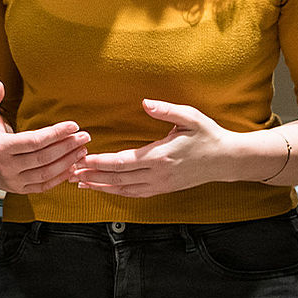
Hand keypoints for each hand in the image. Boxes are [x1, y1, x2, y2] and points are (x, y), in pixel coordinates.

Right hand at [0, 81, 89, 192]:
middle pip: (43, 158)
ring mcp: (14, 181)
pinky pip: (44, 186)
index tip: (73, 125)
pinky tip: (73, 165)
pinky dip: (61, 177)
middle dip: (67, 147)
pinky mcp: (20, 190)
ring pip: (46, 173)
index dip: (55, 133)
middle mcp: (7, 167)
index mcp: (0, 148)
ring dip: (68, 162)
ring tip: (83, 150)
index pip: (33, 141)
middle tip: (85, 136)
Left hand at [72, 99, 237, 197]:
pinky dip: (117, 193)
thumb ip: (166, 110)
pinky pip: (135, 194)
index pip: (123, 162)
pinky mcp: (163, 189)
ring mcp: (160, 185)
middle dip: (93, 176)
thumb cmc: (208, 135)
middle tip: (71, 171)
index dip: (101, 162)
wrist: (226, 160)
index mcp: (161, 156)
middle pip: (118, 179)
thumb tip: (145, 103)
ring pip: (124, 190)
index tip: (83, 159)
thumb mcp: (190, 116)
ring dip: (101, 187)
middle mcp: (158, 174)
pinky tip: (104, 189)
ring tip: (80, 182)